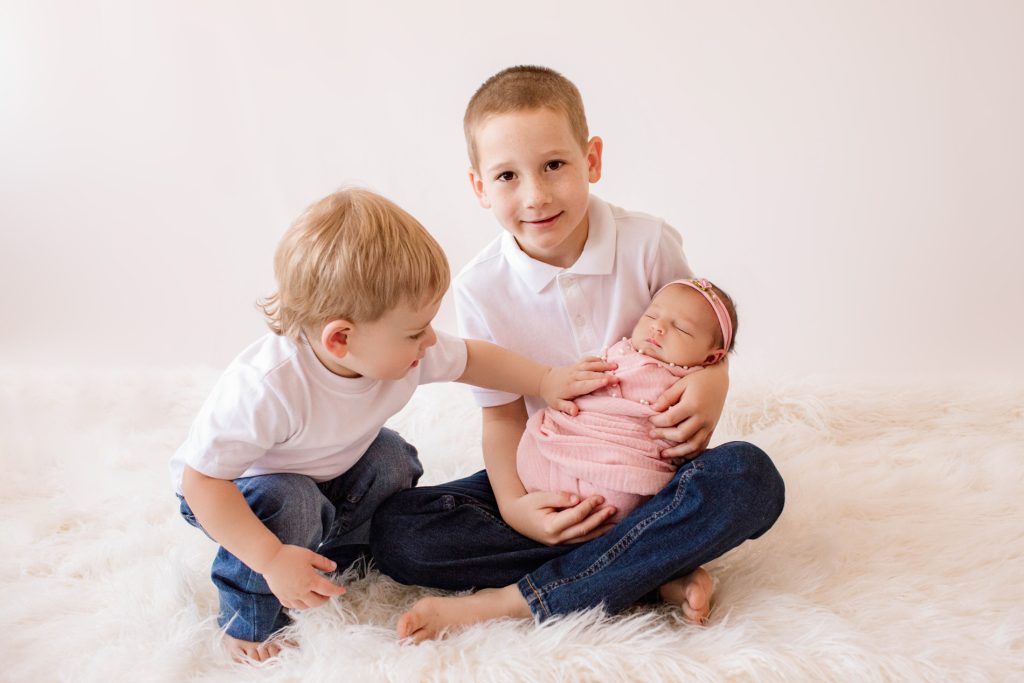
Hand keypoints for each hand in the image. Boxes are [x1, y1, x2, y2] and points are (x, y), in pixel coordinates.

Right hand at [261, 544, 347, 609]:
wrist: (270, 559)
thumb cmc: (290, 555)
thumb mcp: (309, 555)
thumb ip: (323, 563)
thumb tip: (334, 567)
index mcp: (310, 580)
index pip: (328, 590)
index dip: (337, 591)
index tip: (342, 590)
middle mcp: (301, 591)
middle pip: (317, 602)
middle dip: (324, 599)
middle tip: (327, 594)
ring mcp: (290, 595)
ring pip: (304, 607)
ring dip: (312, 604)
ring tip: (315, 597)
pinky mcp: (281, 596)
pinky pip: (292, 606)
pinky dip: (299, 605)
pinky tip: (301, 599)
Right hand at [502, 491, 616, 544]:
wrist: (515, 517)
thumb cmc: (528, 504)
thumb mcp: (540, 497)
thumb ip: (559, 497)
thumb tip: (577, 499)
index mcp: (550, 526)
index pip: (576, 516)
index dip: (589, 506)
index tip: (600, 496)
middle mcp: (556, 539)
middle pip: (584, 529)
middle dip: (600, 519)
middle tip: (614, 509)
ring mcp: (558, 544)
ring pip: (584, 538)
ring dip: (601, 529)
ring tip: (615, 522)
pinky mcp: (561, 544)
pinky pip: (580, 541)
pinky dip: (593, 535)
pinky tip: (603, 530)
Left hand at [539, 356, 618, 414]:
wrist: (544, 380)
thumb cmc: (553, 394)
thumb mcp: (556, 404)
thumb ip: (566, 407)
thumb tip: (575, 412)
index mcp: (571, 387)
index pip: (585, 384)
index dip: (596, 383)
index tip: (607, 382)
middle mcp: (574, 376)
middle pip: (591, 375)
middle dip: (605, 375)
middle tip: (617, 378)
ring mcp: (575, 368)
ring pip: (591, 365)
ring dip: (603, 365)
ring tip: (616, 366)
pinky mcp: (576, 364)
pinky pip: (587, 359)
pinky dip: (595, 358)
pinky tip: (604, 360)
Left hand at [648, 366, 727, 459]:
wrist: (719, 380)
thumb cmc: (698, 380)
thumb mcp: (681, 384)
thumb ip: (667, 397)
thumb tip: (652, 409)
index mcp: (693, 405)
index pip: (670, 419)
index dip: (657, 421)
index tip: (649, 419)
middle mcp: (702, 418)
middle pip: (680, 435)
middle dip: (664, 436)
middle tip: (651, 434)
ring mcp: (709, 426)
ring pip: (692, 445)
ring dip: (677, 452)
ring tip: (663, 454)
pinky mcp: (712, 429)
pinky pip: (702, 446)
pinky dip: (691, 453)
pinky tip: (680, 455)